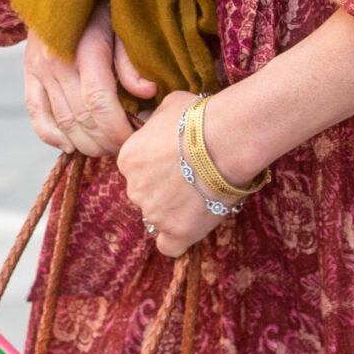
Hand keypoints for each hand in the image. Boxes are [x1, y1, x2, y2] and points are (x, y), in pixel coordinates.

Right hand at [23, 0, 154, 159]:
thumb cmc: (102, 5)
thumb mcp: (123, 25)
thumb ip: (132, 61)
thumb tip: (148, 93)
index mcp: (85, 50)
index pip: (99, 103)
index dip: (117, 129)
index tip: (134, 139)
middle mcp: (57, 62)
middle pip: (81, 118)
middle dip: (105, 140)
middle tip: (124, 147)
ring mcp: (39, 69)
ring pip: (62, 122)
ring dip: (85, 143)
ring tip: (105, 148)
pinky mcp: (28, 73)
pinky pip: (36, 113)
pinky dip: (51, 135)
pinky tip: (70, 146)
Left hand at [116, 91, 224, 257]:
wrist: (225, 140)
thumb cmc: (200, 118)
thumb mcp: (168, 107)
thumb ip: (155, 122)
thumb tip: (156, 121)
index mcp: (127, 158)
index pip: (136, 170)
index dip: (157, 167)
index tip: (178, 162)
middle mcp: (134, 189)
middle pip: (146, 195)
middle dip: (164, 188)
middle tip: (192, 178)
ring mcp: (155, 212)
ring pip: (158, 217)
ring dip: (175, 210)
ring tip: (201, 196)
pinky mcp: (178, 231)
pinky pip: (169, 247)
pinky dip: (177, 239)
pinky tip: (190, 228)